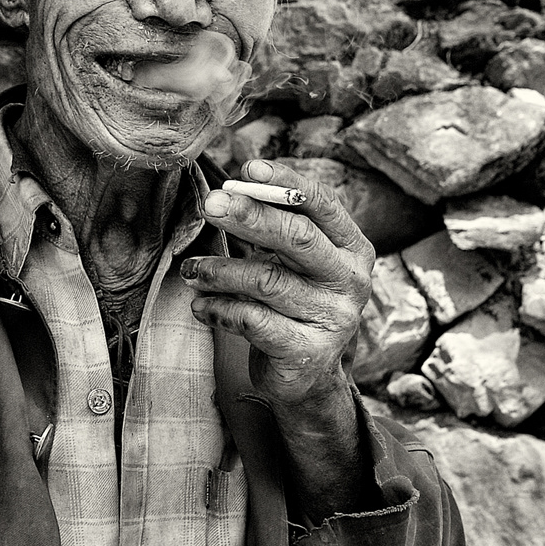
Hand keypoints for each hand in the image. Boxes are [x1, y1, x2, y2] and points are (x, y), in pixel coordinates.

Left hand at [186, 159, 375, 410]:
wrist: (308, 376)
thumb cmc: (295, 304)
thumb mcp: (297, 263)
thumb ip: (279, 226)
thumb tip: (235, 185)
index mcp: (353, 249)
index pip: (323, 204)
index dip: (285, 182)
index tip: (247, 169)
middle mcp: (350, 281)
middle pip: (297, 237)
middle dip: (249, 216)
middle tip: (210, 205)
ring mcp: (333, 319)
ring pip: (267, 280)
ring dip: (220, 270)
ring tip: (192, 270)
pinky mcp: (306, 352)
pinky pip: (252, 320)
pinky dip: (219, 308)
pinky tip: (201, 305)